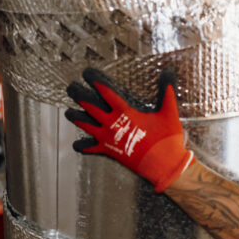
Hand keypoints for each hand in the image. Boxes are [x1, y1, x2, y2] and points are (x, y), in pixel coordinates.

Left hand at [65, 68, 193, 191]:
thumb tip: (169, 72)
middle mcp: (112, 124)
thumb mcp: (169, 113)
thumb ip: (167, 91)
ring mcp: (108, 138)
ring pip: (86, 126)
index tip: (87, 73)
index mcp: (125, 113)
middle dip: (79, 95)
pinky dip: (83, 146)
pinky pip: (92, 148)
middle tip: (71, 87)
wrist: (164, 166)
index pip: (105, 92)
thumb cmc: (167, 140)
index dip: (95, 81)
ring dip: (76, 118)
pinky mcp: (109, 151)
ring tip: (68, 112)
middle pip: (90, 107)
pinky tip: (77, 145)